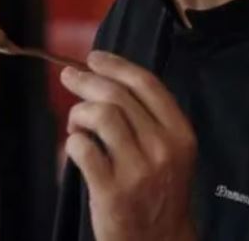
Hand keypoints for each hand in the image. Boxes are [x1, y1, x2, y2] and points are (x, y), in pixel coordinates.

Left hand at [61, 51, 197, 240]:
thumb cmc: (158, 191)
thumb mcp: (170, 151)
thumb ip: (149, 119)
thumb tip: (108, 79)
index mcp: (181, 133)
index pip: (147, 84)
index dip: (117, 65)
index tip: (94, 57)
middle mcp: (163, 148)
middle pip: (119, 96)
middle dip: (87, 80)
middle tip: (68, 77)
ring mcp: (138, 171)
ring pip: (101, 116)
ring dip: (79, 113)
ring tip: (75, 123)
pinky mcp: (112, 192)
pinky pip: (83, 149)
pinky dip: (72, 142)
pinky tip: (76, 147)